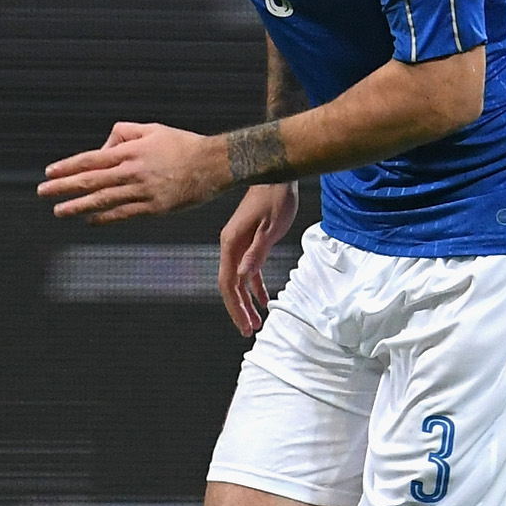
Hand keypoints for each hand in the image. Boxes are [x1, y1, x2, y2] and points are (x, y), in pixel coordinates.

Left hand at [39, 121, 230, 223]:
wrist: (214, 164)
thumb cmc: (181, 144)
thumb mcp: (151, 129)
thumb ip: (123, 132)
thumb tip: (103, 147)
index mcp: (130, 151)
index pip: (90, 160)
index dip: (67, 167)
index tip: (49, 172)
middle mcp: (133, 172)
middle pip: (91, 182)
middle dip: (63, 187)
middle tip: (42, 192)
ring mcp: (143, 193)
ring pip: (103, 201)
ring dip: (78, 207)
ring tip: (59, 211)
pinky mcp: (154, 209)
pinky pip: (124, 214)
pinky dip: (104, 218)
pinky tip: (89, 220)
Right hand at [217, 181, 297, 332]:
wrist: (276, 174)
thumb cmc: (276, 197)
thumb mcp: (270, 227)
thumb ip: (257, 252)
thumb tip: (243, 278)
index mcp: (231, 243)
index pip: (228, 283)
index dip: (235, 307)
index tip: (245, 326)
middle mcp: (230, 246)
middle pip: (230, 285)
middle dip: (238, 310)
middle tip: (248, 331)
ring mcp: (238, 244)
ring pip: (238, 280)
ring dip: (246, 301)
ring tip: (255, 321)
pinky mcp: (249, 241)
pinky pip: (248, 270)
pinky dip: (255, 286)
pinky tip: (264, 298)